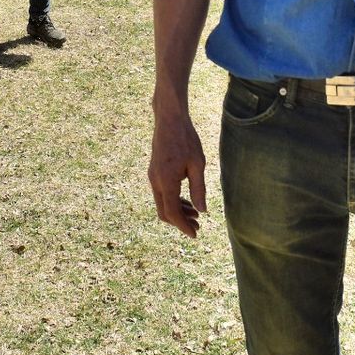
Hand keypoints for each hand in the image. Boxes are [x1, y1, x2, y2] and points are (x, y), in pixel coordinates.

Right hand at [148, 111, 206, 237]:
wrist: (169, 120)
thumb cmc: (186, 139)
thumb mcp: (198, 164)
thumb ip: (199, 188)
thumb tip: (202, 210)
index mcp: (166, 181)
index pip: (172, 212)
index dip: (183, 226)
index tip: (195, 234)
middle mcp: (155, 181)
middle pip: (164, 212)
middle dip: (180, 222)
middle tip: (198, 226)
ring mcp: (153, 176)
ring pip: (162, 203)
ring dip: (177, 212)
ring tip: (195, 215)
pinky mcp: (154, 172)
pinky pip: (161, 194)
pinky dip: (173, 201)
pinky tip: (187, 201)